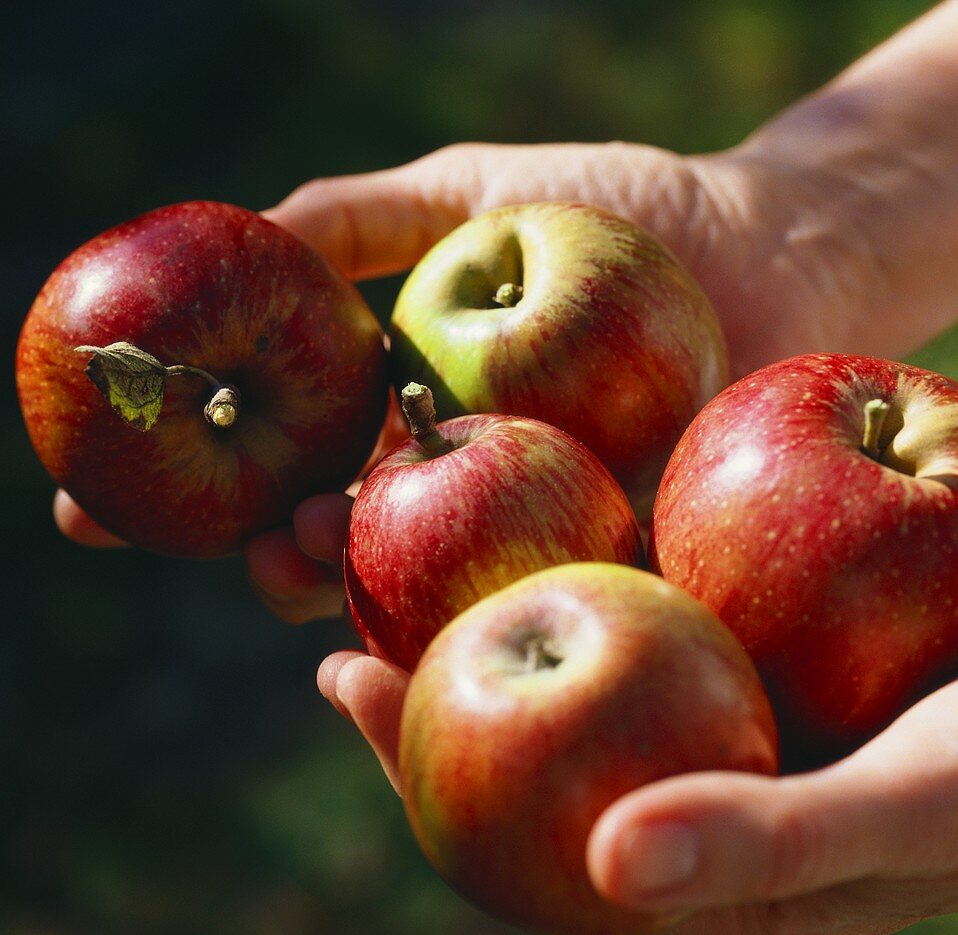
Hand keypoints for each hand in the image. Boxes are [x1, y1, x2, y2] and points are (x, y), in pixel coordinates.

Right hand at [54, 139, 877, 620]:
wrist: (778, 251)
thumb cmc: (636, 214)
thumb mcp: (482, 195)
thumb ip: (366, 219)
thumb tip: (240, 229)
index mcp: (408, 416)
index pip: (271, 460)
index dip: (177, 484)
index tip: (82, 497)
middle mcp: (456, 489)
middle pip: (337, 547)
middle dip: (273, 557)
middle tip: (255, 544)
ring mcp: (531, 536)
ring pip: (421, 594)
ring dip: (355, 593)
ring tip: (312, 561)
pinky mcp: (615, 565)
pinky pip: (540, 606)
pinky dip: (476, 618)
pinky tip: (422, 619)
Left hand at [321, 617, 957, 934]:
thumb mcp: (920, 800)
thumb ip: (769, 841)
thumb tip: (600, 865)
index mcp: (719, 889)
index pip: (535, 840)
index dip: (429, 765)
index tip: (342, 677)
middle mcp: (711, 821)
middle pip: (539, 761)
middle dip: (437, 690)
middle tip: (339, 610)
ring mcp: (738, 748)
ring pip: (589, 689)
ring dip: (504, 624)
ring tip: (415, 554)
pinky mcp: (772, 685)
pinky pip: (658, 633)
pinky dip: (596, 582)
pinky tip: (551, 518)